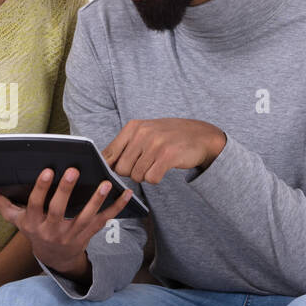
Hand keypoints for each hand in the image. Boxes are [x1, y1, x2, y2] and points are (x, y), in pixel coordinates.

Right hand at [0, 166, 134, 276]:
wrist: (54, 257)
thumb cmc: (33, 229)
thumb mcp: (15, 218)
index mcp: (33, 223)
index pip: (35, 204)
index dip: (41, 188)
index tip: (47, 170)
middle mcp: (52, 230)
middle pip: (59, 210)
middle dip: (66, 190)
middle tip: (74, 170)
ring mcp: (72, 234)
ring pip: (85, 217)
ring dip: (96, 200)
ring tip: (104, 183)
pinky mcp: (88, 235)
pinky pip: (104, 221)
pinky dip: (116, 208)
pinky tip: (125, 193)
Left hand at [103, 119, 224, 182]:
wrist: (201, 135)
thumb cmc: (169, 136)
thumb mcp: (145, 132)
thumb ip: (125, 145)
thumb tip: (104, 163)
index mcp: (133, 127)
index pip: (109, 154)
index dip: (109, 167)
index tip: (114, 172)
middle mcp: (142, 133)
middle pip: (122, 169)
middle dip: (132, 172)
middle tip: (146, 164)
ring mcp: (155, 144)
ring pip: (137, 176)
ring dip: (146, 175)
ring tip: (156, 164)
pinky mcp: (167, 156)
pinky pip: (151, 178)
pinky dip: (156, 178)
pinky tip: (163, 168)